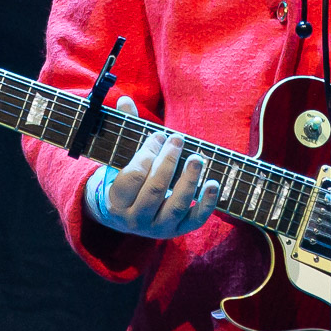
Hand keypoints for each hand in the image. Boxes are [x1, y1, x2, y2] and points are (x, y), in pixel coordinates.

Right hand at [83, 95, 218, 238]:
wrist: (126, 214)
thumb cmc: (126, 177)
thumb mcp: (121, 157)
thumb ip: (125, 130)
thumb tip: (125, 99)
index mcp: (116, 200)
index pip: (133, 176)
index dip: (147, 154)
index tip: (159, 135)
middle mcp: (135, 219)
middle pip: (155, 190)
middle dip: (168, 162)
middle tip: (178, 139)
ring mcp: (157, 227)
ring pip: (176, 206)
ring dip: (189, 180)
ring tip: (198, 158)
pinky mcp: (177, 231)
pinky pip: (194, 220)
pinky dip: (207, 203)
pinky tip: (214, 183)